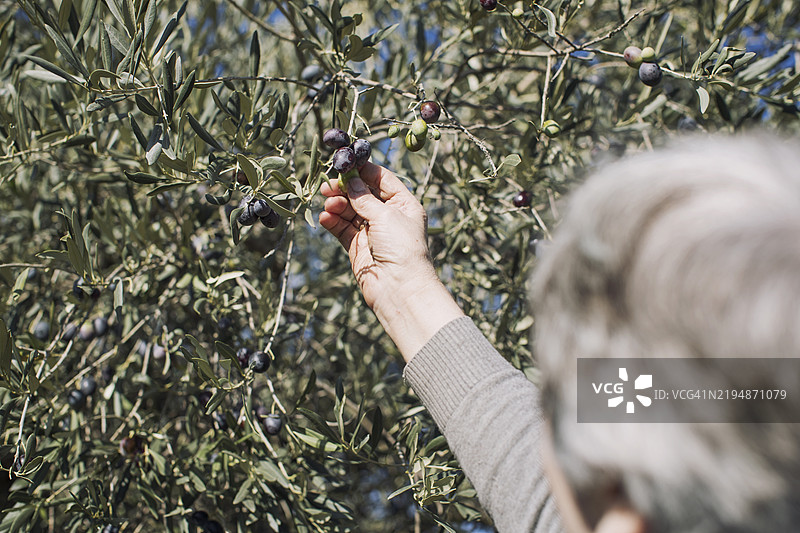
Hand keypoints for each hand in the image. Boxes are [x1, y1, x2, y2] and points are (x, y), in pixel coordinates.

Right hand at [319, 162, 463, 360]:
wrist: (399, 289)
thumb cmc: (402, 248)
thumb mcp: (386, 216)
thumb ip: (365, 197)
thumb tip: (351, 179)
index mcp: (403, 205)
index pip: (381, 179)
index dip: (363, 170)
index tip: (344, 162)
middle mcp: (388, 217)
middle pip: (362, 194)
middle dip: (345, 188)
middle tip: (327, 184)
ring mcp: (372, 232)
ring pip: (349, 210)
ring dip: (337, 204)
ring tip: (327, 202)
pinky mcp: (357, 247)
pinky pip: (341, 229)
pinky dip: (332, 221)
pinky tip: (325, 217)